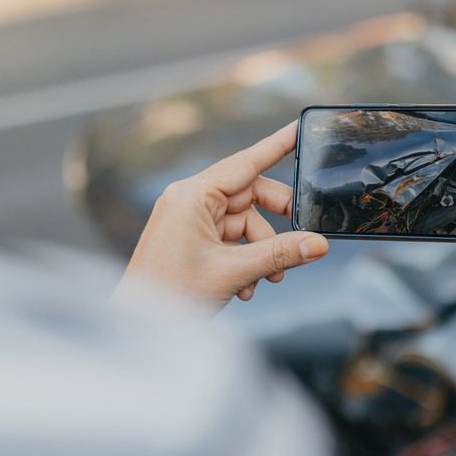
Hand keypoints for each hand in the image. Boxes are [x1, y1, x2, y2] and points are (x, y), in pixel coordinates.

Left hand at [114, 122, 328, 312]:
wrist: (137, 327)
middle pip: (250, 196)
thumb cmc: (168, 294)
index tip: (299, 128)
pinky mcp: (191, 239)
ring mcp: (189, 220)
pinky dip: (245, 259)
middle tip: (300, 242)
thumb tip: (318, 244)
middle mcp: (190, 200)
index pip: (246, 162)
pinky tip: (246, 286)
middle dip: (276, 224)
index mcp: (193, 195)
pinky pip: (231, 239)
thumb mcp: (233, 272)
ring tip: (267, 279)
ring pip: (244, 223)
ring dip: (262, 251)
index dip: (277, 145)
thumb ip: (280, 254)